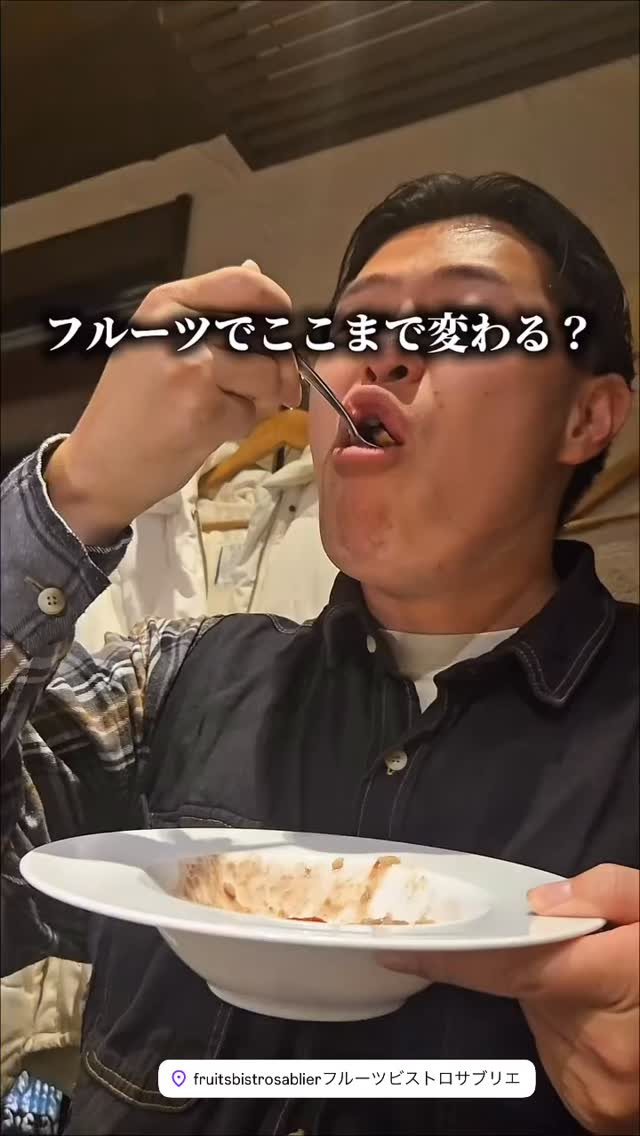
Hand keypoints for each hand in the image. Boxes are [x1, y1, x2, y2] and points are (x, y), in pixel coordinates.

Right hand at [46, 261, 299, 544]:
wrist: (98, 465)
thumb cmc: (132, 407)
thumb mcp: (158, 342)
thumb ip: (211, 313)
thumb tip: (255, 270)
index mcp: (168, 303)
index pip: (245, 283)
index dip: (278, 308)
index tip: (283, 334)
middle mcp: (179, 329)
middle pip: (265, 336)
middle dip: (278, 368)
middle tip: (266, 391)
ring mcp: (192, 370)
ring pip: (267, 377)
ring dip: (260, 402)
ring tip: (224, 411)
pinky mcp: (204, 411)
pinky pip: (252, 414)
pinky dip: (240, 428)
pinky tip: (208, 431)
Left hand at [383, 864, 639, 1134]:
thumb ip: (605, 892)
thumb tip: (539, 904)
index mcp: (599, 984)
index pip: (498, 966)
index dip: (444, 956)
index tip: (398, 949)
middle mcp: (590, 1047)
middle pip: (527, 993)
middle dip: (545, 969)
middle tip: (593, 959)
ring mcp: (594, 1089)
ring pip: (544, 1026)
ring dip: (563, 1005)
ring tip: (617, 995)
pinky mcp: (597, 1112)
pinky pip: (564, 1060)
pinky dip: (578, 1038)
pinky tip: (619, 1026)